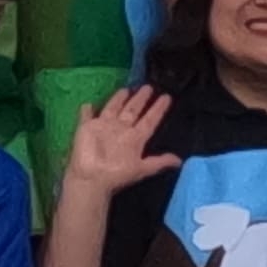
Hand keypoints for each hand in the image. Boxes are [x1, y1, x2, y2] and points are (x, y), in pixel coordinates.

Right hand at [61, 86, 178, 203]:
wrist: (92, 179)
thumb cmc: (116, 174)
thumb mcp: (141, 168)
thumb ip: (159, 162)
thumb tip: (180, 161)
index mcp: (134, 138)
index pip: (149, 120)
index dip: (157, 109)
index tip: (166, 97)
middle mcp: (120, 130)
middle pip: (132, 111)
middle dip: (140, 99)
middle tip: (148, 86)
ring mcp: (104, 128)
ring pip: (113, 108)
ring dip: (118, 99)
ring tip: (126, 89)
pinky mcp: (86, 128)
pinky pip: (86, 116)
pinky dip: (86, 110)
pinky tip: (88, 104)